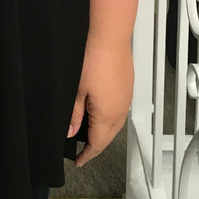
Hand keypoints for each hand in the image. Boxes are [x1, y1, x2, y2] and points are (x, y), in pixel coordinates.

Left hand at [68, 39, 133, 167]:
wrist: (110, 37)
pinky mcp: (128, 87)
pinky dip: (110, 118)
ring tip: (91, 134)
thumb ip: (74, 114)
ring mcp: (126, 98)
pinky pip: (120, 110)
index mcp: (107, 115)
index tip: (79, 161)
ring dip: (104, 132)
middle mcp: (120, 110)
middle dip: (96, 146)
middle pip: (109, 137)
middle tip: (83, 150)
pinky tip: (101, 112)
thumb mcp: (76, 90)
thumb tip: (71, 132)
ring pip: (116, 124)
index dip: (87, 155)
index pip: (97, 144)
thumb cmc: (94, 59)